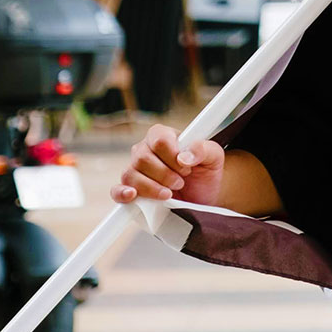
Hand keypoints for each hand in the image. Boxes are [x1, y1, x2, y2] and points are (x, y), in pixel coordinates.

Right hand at [110, 124, 225, 205]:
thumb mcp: (214, 157)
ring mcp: (135, 170)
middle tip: (181, 182)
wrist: (203, 195)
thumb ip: (204, 149)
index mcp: (163, 136)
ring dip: (152, 187)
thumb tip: (184, 157)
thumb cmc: (206, 170)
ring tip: (169, 194)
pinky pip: (117, 190)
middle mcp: (145, 150)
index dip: (172, 156)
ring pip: (130, 175)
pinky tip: (133, 195)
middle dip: (165, 174)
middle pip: (142, 158)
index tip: (187, 168)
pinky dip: (122, 193)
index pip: (159, 139)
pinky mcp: (131, 190)